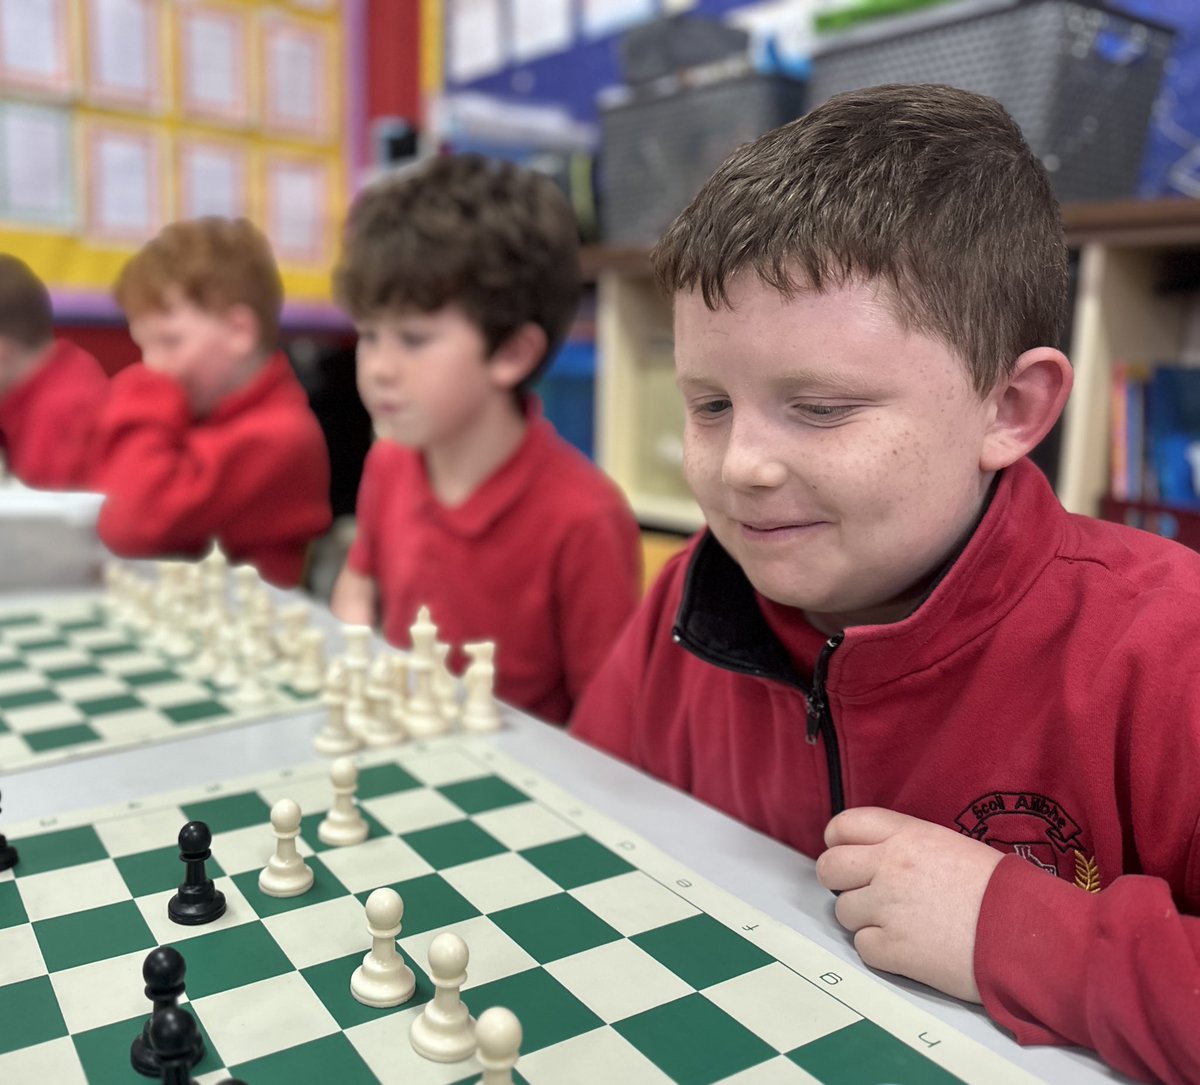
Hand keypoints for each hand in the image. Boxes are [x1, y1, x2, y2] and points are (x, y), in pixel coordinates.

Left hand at [815, 807, 1003, 1002]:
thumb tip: (876, 856)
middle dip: (840, 881)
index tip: (847, 854)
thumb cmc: (1000, 891)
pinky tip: (907, 946)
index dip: (838, 841)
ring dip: (864, 919)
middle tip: (863, 892)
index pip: (843, 826)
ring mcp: (888, 907)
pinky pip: (862, 946)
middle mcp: (889, 866)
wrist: (1028, 933)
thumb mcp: (949, 846)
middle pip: (829, 867)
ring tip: (899, 923)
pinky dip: (879, 950)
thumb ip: (906, 846)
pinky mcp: (893, 949)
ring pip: (843, 910)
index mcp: (905, 835)